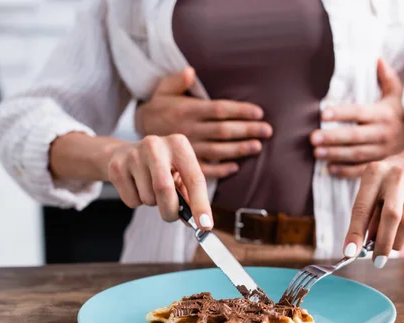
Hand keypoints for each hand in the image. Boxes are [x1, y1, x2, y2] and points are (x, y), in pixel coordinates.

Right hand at [106, 134, 212, 226]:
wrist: (124, 154)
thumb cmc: (161, 167)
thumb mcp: (179, 174)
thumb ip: (190, 197)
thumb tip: (199, 223)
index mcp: (179, 144)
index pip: (194, 178)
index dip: (201, 205)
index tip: (206, 226)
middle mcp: (156, 145)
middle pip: (164, 188)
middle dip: (170, 210)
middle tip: (172, 216)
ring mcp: (133, 154)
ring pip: (148, 198)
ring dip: (153, 204)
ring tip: (151, 190)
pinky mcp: (117, 167)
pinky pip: (132, 201)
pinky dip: (137, 202)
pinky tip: (136, 187)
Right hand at [136, 67, 271, 178]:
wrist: (136, 133)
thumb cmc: (157, 107)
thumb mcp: (163, 89)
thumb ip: (178, 80)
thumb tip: (191, 71)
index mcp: (188, 110)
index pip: (220, 109)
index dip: (241, 111)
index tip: (259, 112)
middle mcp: (189, 129)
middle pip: (223, 130)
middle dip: (247, 130)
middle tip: (267, 130)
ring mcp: (187, 148)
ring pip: (218, 150)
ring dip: (239, 149)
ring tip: (257, 147)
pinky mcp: (182, 164)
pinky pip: (204, 168)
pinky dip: (220, 170)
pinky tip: (234, 167)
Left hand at [310, 58, 403, 177]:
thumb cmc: (403, 111)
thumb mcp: (399, 93)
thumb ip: (387, 78)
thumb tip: (378, 59)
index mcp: (382, 114)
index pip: (359, 112)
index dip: (341, 113)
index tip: (323, 114)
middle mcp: (382, 133)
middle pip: (354, 136)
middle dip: (333, 138)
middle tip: (313, 138)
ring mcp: (382, 151)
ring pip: (356, 154)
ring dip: (335, 154)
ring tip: (315, 153)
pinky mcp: (381, 164)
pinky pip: (363, 170)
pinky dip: (346, 171)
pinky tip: (329, 169)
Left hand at [342, 151, 403, 267]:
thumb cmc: (389, 181)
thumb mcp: (373, 187)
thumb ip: (367, 213)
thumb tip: (361, 245)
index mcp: (375, 173)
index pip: (362, 207)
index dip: (355, 232)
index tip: (349, 252)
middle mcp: (397, 177)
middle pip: (391, 217)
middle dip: (382, 244)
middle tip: (376, 260)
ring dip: (396, 243)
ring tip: (389, 247)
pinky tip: (403, 236)